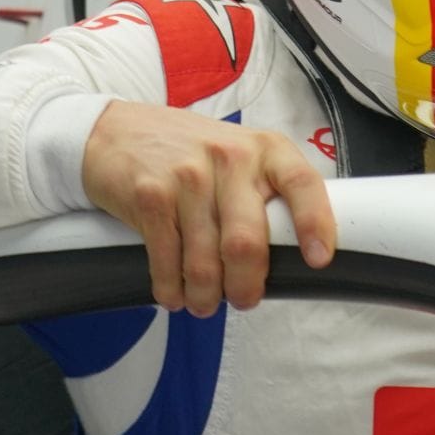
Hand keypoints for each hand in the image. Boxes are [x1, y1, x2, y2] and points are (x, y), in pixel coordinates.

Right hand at [81, 102, 335, 317]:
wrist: (116, 131)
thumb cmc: (190, 152)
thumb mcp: (238, 154)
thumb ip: (265, 190)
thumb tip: (291, 253)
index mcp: (264, 149)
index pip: (302, 183)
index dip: (314, 223)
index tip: (318, 259)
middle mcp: (230, 158)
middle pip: (246, 242)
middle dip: (246, 286)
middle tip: (244, 299)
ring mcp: (187, 176)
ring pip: (204, 261)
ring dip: (206, 296)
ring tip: (204, 302)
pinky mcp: (150, 196)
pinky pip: (166, 261)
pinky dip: (172, 289)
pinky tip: (174, 294)